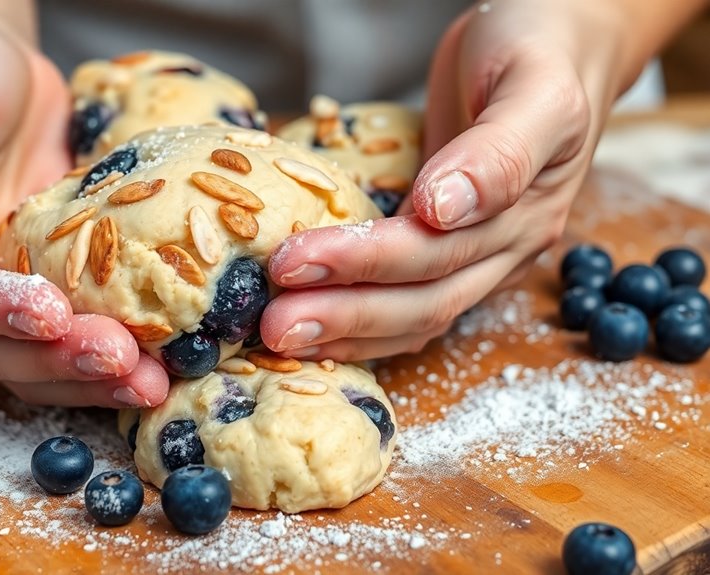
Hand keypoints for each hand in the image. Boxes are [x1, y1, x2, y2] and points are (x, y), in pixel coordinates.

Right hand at [0, 20, 167, 406]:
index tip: (49, 314)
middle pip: (0, 350)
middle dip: (59, 362)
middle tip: (121, 361)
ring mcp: (18, 286)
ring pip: (44, 356)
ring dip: (93, 376)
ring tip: (151, 382)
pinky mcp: (67, 277)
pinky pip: (88, 324)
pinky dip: (119, 350)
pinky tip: (162, 359)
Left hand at [261, 0, 624, 360]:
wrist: (556, 41)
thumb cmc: (541, 51)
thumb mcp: (535, 88)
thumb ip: (500, 151)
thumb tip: (444, 211)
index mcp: (525, 217)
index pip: (433, 256)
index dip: (361, 263)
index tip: (293, 262)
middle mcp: (503, 251)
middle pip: (420, 302)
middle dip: (343, 315)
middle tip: (271, 324)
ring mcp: (477, 256)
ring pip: (411, 317)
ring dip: (346, 332)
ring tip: (278, 338)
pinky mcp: (448, 249)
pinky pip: (405, 300)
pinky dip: (362, 323)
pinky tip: (318, 329)